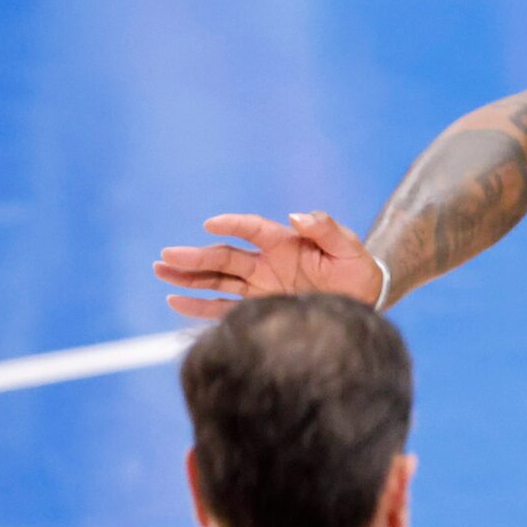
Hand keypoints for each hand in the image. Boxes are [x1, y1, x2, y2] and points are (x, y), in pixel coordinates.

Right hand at [157, 211, 383, 317]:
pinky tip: (175, 303)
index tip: (211, 225)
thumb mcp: (349, 248)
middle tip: (165, 256)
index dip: (232, 225)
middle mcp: (266, 264)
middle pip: (224, 258)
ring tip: (160, 271)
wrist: (365, 301)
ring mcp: (260, 287)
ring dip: (189, 278)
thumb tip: (297, 216)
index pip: (252, 229)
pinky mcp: (261, 310)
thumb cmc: (358, 270)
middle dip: (195, 257)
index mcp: (284, 243)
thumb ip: (326, 230)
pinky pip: (225, 308)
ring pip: (217, 281)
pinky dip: (201, 307)